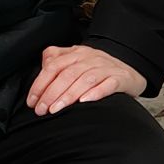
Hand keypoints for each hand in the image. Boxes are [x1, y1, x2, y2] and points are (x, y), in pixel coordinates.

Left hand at [27, 44, 147, 114]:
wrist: (131, 70)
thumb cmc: (99, 69)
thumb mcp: (78, 61)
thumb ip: (58, 60)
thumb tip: (42, 66)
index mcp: (77, 53)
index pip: (54, 65)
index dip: (40, 83)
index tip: (32, 101)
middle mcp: (92, 57)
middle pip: (67, 74)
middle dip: (51, 93)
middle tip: (42, 110)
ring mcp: (107, 67)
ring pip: (85, 79)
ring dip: (68, 95)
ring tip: (56, 109)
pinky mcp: (121, 78)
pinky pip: (108, 84)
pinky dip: (96, 92)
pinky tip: (85, 102)